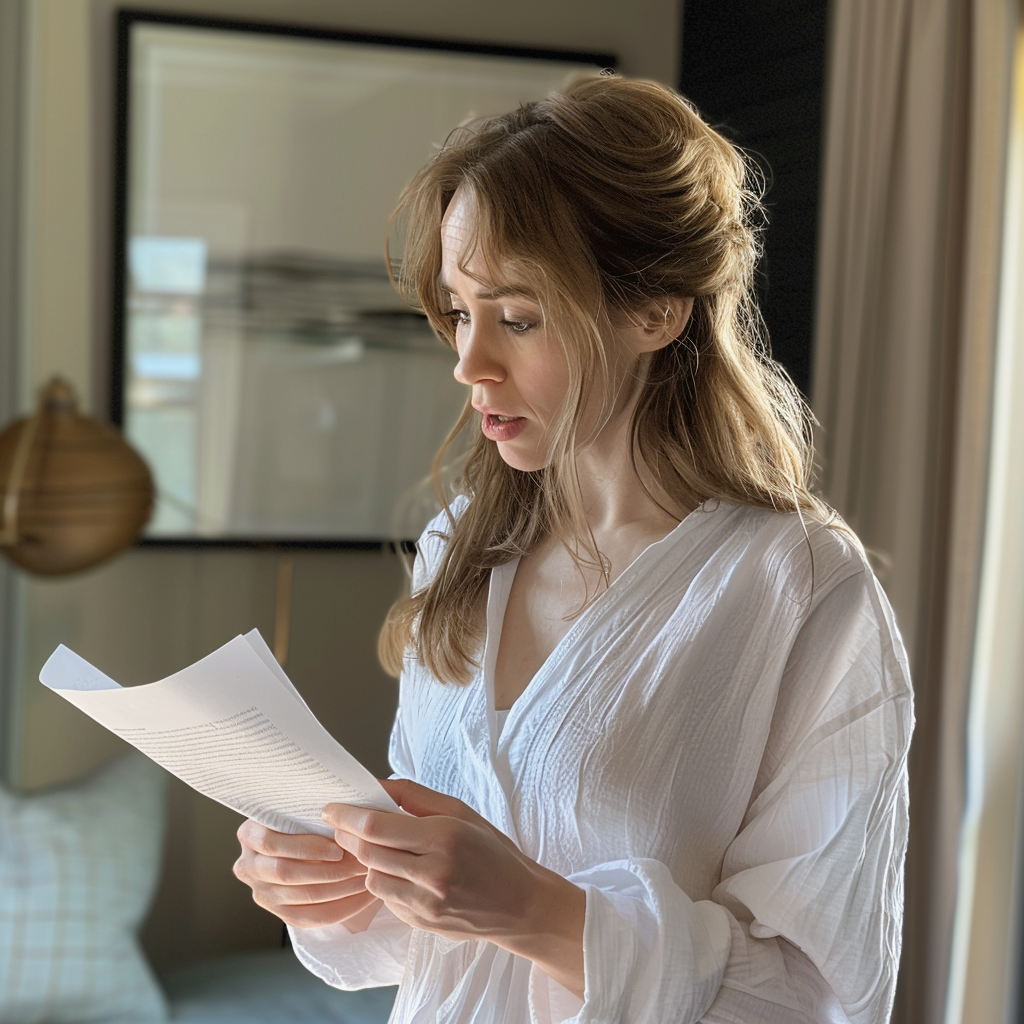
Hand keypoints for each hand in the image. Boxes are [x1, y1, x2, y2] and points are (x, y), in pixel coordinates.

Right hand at [233, 819, 381, 929]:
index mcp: (249, 834)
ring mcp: (262, 892)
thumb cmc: (309, 816)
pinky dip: (342, 907)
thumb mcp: (304, 807)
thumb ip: (312, 810)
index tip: (338, 848)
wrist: (306, 838)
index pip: (271, 843)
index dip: (306, 848)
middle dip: (329, 870)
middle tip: (360, 862)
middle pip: (286, 873)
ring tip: (366, 875)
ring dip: (341, 888)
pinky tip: (363, 896)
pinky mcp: (279, 912)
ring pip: (302, 897)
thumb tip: (341, 819)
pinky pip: (311, 918)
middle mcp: (248, 866)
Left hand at [323, 778, 584, 995]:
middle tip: (342, 825)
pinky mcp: (422, 923)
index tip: (330, 809)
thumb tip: (378, 785)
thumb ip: (417, 796)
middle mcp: (433, 872)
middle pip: (367, 852)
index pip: (377, 825)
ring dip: (367, 862)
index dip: (347, 815)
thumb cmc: (492, 851)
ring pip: (371, 878)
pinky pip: (387, 899)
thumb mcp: (461, 812)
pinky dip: (386, 883)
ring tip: (379, 849)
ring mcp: (426, 903)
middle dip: (348, 836)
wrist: (521, 904)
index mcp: (443, 836)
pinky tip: (402, 874)